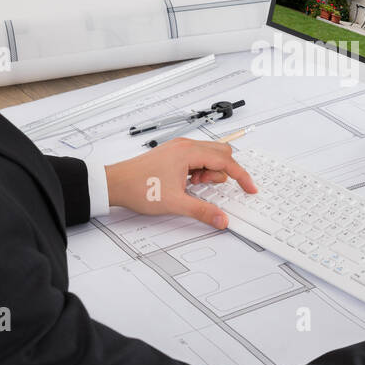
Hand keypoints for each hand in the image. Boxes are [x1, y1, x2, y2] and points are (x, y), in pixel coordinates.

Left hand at [104, 138, 255, 228]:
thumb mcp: (175, 203)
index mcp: (188, 152)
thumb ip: (202, 211)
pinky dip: (199, 171)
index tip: (250, 188)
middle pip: (221, 154)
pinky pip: (197, 159)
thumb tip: (221, 219)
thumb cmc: (139, 187)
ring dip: (209, 173)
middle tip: (210, 188)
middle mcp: (185, 146)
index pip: (226, 161)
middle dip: (222, 173)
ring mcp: (179, 149)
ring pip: (209, 156)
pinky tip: (187, 184)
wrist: (115, 183)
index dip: (242, 176)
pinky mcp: (173, 154)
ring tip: (193, 187)